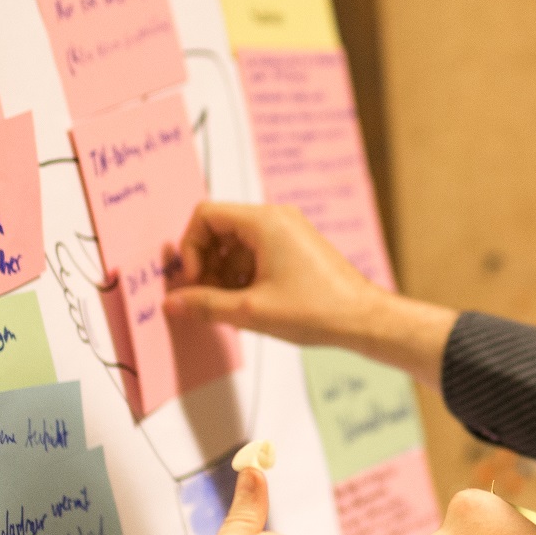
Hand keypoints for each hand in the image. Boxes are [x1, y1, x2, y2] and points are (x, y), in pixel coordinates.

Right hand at [167, 202, 454, 386]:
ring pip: (236, 243)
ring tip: (229, 305)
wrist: (363, 319)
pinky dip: (242, 274)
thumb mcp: (250, 311)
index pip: (205, 215)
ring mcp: (288, 231)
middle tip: (206, 297)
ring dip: (223, 272)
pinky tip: (248, 303)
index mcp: (264, 222)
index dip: (190, 247)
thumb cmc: (317, 310)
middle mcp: (276, 218)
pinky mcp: (295, 247)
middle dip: (205, 263)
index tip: (194, 280)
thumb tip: (172, 303)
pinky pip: (255, 251)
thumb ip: (205, 304)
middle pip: (219, 228)